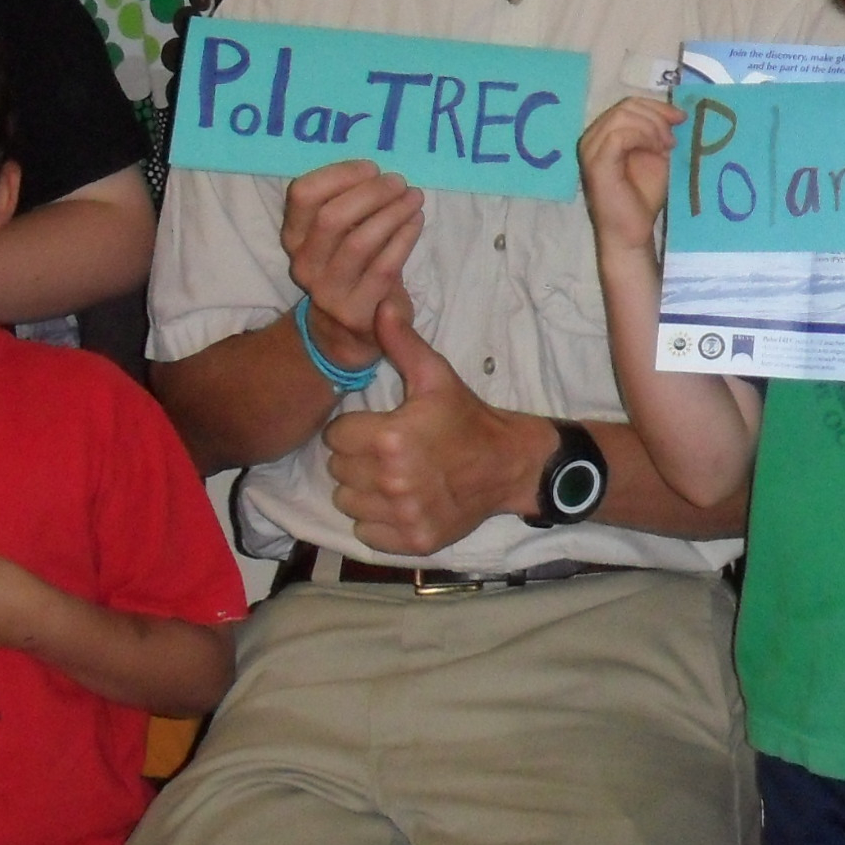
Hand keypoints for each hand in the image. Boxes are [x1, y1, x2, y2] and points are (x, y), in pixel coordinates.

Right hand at [279, 158, 422, 370]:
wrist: (349, 331)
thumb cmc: (351, 266)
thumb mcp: (339, 235)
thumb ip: (347, 205)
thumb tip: (378, 173)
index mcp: (294, 236)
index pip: (302, 194)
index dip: (339, 174)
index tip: (371, 168)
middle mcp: (303, 263)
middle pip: (331, 217)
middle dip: (371, 193)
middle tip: (399, 182)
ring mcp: (327, 291)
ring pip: (359, 242)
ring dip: (392, 213)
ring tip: (414, 198)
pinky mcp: (356, 311)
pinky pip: (383, 268)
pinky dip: (404, 239)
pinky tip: (416, 222)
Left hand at [322, 299, 544, 554]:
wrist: (508, 464)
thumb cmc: (466, 417)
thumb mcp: (435, 374)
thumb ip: (401, 342)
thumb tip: (380, 303)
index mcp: (390, 439)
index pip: (335, 438)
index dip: (353, 429)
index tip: (375, 427)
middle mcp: (392, 482)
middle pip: (338, 471)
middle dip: (356, 458)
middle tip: (385, 450)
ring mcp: (402, 516)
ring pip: (347, 503)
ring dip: (362, 491)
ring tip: (390, 476)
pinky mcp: (412, 541)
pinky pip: (367, 534)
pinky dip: (377, 521)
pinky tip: (399, 501)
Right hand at [579, 95, 678, 260]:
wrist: (632, 232)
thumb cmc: (642, 197)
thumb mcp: (655, 156)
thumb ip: (657, 133)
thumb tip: (673, 113)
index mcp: (603, 134)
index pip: (627, 104)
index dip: (656, 106)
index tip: (680, 117)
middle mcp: (592, 138)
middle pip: (625, 106)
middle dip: (656, 116)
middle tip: (673, 137)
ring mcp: (591, 150)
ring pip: (622, 116)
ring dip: (651, 126)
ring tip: (666, 146)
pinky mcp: (597, 163)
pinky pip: (619, 135)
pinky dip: (642, 137)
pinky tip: (656, 151)